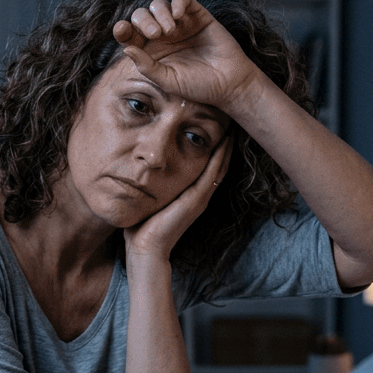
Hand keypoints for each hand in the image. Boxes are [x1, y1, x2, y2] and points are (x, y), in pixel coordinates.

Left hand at [112, 0, 260, 114]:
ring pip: (159, 5)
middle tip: (155, 34)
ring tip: (171, 31)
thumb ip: (146, 66)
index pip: (130, 35)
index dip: (123, 29)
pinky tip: (178, 14)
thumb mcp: (168, 80)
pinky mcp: (198, 15)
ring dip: (160, 13)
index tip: (121, 30)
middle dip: (143, 21)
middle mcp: (163, 36)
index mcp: (151, 51)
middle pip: (141, 15)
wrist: (229, 83)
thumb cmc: (198, 86)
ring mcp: (180, 24)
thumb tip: (126, 48)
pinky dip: (177, 2)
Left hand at [123, 137, 230, 260]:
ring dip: (227, 147)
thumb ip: (150, 184)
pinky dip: (221, 156)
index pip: (207, 167)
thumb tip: (138, 167)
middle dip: (225, 144)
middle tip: (232, 122)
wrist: (146, 249)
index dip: (213, 148)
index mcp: (190, 195)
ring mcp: (201, 198)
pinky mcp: (197, 199)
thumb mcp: (149, 198)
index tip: (215, 127)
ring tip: (233, 126)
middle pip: (219, 165)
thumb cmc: (142, 227)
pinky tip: (226, 141)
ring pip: (220, 166)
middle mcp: (199, 195)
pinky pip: (213, 173)